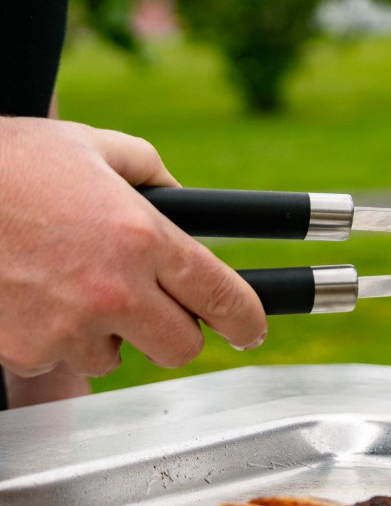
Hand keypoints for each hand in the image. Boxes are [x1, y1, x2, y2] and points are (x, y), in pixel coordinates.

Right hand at [0, 118, 267, 377]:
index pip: (225, 297)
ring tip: (69, 285)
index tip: (252, 329)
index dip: (249, 320)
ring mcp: (68, 327)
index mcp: (143, 239)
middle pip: (182, 348)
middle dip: (176, 332)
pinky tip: (32, 295)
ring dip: (104, 332)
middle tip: (157, 310)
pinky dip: (51, 337)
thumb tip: (184, 200)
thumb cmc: (8, 164)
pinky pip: (56, 358)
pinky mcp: (26, 352)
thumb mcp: (93, 147)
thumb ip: (151, 172)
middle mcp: (113, 291)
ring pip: (114, 356)